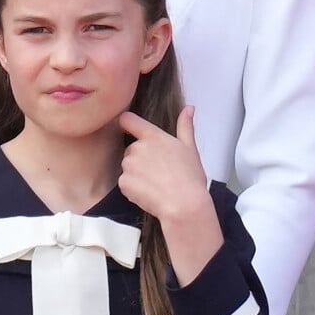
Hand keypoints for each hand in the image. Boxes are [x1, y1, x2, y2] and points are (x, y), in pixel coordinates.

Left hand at [118, 107, 208, 225]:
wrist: (184, 206)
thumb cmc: (190, 178)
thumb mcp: (190, 148)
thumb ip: (185, 126)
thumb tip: (189, 109)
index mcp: (153, 136)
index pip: (128, 120)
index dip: (127, 123)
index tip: (129, 127)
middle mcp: (137, 148)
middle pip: (131, 148)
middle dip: (140, 158)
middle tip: (158, 170)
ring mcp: (129, 165)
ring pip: (128, 166)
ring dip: (136, 173)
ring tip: (156, 183)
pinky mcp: (124, 183)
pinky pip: (125, 183)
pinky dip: (133, 188)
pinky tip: (149, 193)